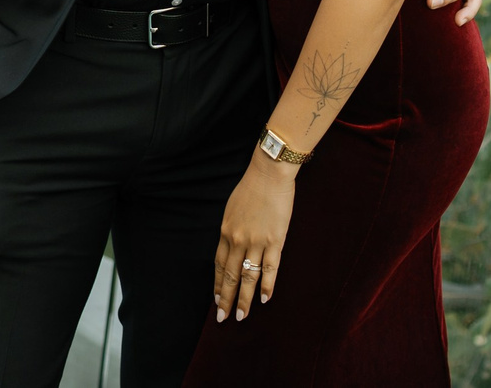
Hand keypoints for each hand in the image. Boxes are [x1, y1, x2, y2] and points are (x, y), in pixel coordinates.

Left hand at [211, 157, 295, 321]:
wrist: (270, 173)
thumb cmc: (252, 187)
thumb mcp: (232, 208)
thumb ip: (231, 229)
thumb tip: (231, 246)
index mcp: (225, 231)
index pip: (218, 265)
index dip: (217, 284)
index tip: (216, 299)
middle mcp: (237, 239)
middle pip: (230, 275)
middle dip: (226, 298)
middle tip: (223, 318)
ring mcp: (256, 241)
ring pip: (248, 277)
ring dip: (245, 299)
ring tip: (241, 315)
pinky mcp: (275, 240)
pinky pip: (270, 268)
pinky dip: (267, 285)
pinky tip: (265, 299)